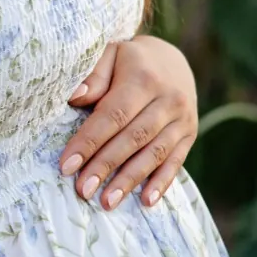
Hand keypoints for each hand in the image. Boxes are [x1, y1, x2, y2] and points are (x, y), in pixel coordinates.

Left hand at [61, 36, 198, 209]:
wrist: (171, 59)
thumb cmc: (129, 60)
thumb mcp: (110, 53)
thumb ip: (94, 75)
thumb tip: (75, 97)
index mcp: (143, 78)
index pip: (113, 115)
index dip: (89, 141)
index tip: (67, 166)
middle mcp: (167, 100)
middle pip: (133, 138)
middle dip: (106, 166)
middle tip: (83, 190)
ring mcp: (182, 118)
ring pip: (154, 154)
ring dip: (130, 180)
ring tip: (107, 202)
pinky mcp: (190, 133)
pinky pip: (176, 161)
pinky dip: (161, 183)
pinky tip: (146, 201)